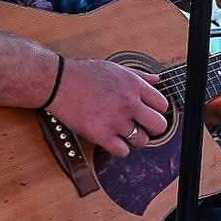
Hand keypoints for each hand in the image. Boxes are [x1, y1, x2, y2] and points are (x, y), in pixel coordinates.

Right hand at [47, 58, 169, 158]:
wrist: (58, 82)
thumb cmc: (84, 74)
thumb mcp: (115, 68)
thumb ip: (139, 76)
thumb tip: (157, 80)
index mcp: (133, 85)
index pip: (162, 105)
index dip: (155, 110)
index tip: (147, 112)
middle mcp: (128, 102)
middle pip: (159, 126)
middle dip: (151, 127)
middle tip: (140, 125)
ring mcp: (115, 120)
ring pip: (142, 141)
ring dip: (133, 138)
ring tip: (121, 131)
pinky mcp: (101, 134)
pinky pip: (123, 151)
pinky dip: (118, 148)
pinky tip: (111, 138)